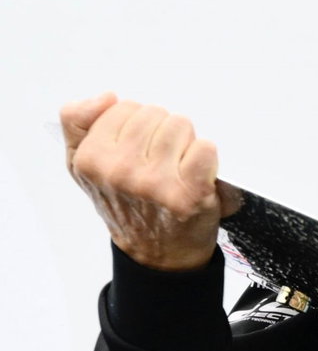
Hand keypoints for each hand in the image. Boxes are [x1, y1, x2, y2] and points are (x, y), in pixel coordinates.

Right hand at [60, 93, 236, 270]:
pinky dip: (206, 156)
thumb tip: (104, 98)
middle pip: (156, 114)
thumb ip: (79, 124)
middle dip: (162, 131)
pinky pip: (206, 148)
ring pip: (181, 125)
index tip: (138, 146)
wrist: (156, 252)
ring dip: (184, 142)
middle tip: (161, 159)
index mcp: (92, 159)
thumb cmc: (125, 205)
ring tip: (178, 166)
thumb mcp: (84, 165)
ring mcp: (156, 183)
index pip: (125, 107)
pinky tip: (195, 172)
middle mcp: (121, 171)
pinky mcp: (190, 194)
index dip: (137, 124)